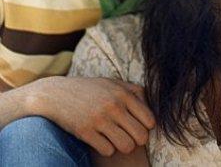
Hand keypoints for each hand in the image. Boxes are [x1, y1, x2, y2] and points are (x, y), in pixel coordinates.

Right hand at [25, 76, 155, 156]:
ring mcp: (99, 119)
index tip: (139, 126)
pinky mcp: (85, 132)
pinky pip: (107, 150)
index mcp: (124, 94)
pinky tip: (102, 141)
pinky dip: (107, 149)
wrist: (57, 93)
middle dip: (138, 140)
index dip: (147, 127)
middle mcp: (114, 106)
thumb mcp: (113, 83)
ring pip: (126, 146)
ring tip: (118, 141)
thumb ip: (134, 91)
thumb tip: (150, 106)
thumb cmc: (90, 89)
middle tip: (130, 137)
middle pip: (141, 136)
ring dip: (124, 146)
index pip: (149, 119)